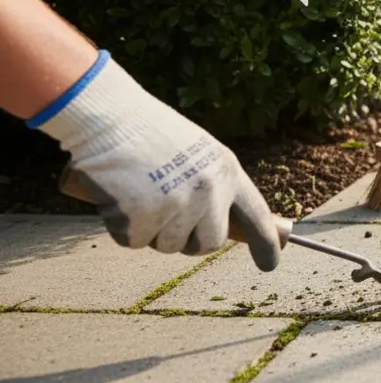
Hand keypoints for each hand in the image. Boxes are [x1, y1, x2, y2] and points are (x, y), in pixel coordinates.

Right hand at [33, 52, 281, 270]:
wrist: (109, 117)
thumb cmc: (149, 132)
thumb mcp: (197, 153)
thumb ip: (211, 186)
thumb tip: (218, 225)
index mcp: (227, 172)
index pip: (256, 215)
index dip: (265, 243)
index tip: (270, 264)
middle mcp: (209, 192)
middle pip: (208, 244)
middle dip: (188, 241)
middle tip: (166, 218)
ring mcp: (177, 207)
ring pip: (166, 246)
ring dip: (150, 231)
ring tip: (138, 194)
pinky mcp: (142, 218)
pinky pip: (133, 242)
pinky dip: (121, 227)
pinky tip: (118, 197)